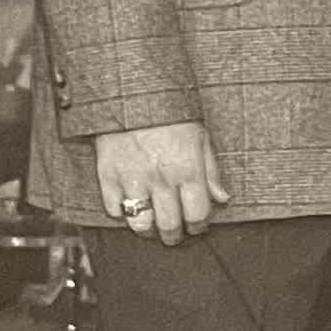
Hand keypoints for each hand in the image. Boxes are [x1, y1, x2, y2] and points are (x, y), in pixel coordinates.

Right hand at [94, 121, 229, 246]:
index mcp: (187, 170)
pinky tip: (129, 204)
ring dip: (147, 229)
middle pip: (169, 225)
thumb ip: (211, 171)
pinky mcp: (108, 176)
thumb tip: (222, 199)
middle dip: (174, 235)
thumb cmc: (170, 115)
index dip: (199, 226)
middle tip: (174, 234)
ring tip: (151, 224)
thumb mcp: (200, 137)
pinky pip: (113, 209)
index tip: (196, 226)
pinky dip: (121, 212)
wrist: (133, 95)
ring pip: (140, 224)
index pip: (198, 214)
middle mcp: (161, 179)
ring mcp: (132, 179)